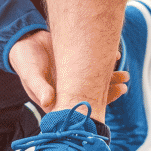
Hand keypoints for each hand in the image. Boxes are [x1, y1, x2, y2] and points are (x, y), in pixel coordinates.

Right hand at [9, 30, 130, 110]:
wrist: (26, 40)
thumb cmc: (25, 61)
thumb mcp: (31, 75)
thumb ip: (40, 87)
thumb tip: (48, 101)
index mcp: (56, 101)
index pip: (78, 110)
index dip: (94, 107)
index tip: (108, 101)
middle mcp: (68, 92)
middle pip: (92, 96)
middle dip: (109, 92)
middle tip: (124, 86)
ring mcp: (74, 79)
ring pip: (96, 82)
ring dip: (111, 79)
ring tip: (125, 74)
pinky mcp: (78, 65)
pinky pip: (94, 66)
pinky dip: (105, 61)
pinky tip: (115, 56)